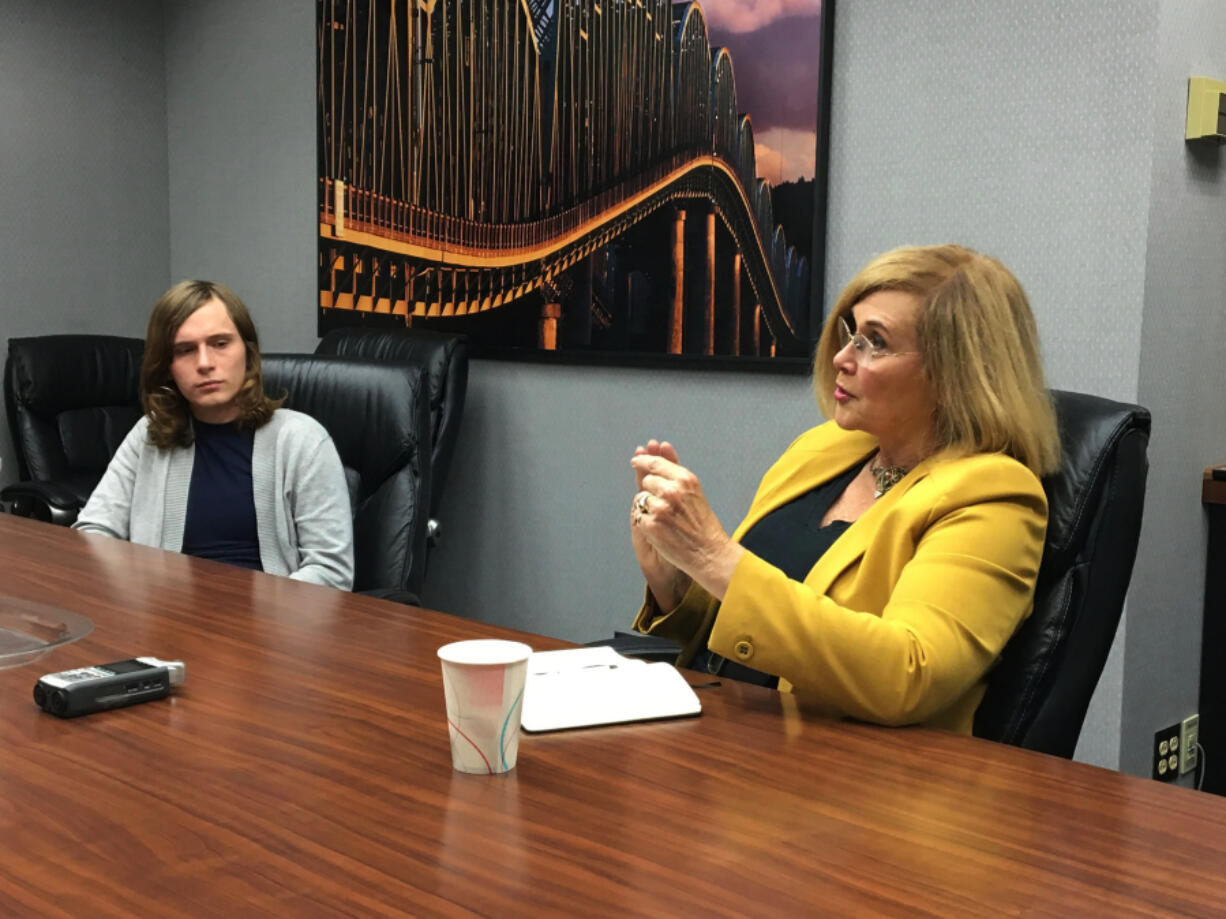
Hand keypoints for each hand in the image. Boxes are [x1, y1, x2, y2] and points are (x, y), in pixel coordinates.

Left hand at [630, 448, 743, 600]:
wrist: (708, 552)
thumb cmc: (702, 523)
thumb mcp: (693, 490)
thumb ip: (674, 469)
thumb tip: (660, 445)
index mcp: (685, 479)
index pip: (655, 463)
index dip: (643, 460)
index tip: (635, 460)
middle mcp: (672, 491)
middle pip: (646, 481)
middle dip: (651, 491)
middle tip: (667, 506)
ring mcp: (660, 508)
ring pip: (640, 499)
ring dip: (648, 507)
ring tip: (667, 520)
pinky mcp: (651, 525)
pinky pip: (639, 516)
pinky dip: (646, 523)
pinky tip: (662, 530)